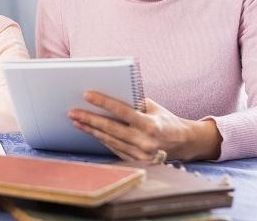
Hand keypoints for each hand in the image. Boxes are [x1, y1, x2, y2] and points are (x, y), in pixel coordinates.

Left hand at [68, 92, 221, 160]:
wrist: (183, 143)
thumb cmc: (165, 120)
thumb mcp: (153, 107)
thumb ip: (133, 102)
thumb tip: (108, 94)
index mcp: (151, 125)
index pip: (122, 111)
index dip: (103, 102)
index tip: (87, 94)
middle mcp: (146, 142)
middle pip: (111, 129)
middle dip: (89, 119)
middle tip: (72, 112)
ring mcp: (140, 155)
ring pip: (109, 140)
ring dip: (91, 130)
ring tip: (76, 120)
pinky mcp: (136, 161)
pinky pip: (114, 148)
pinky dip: (101, 139)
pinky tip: (90, 131)